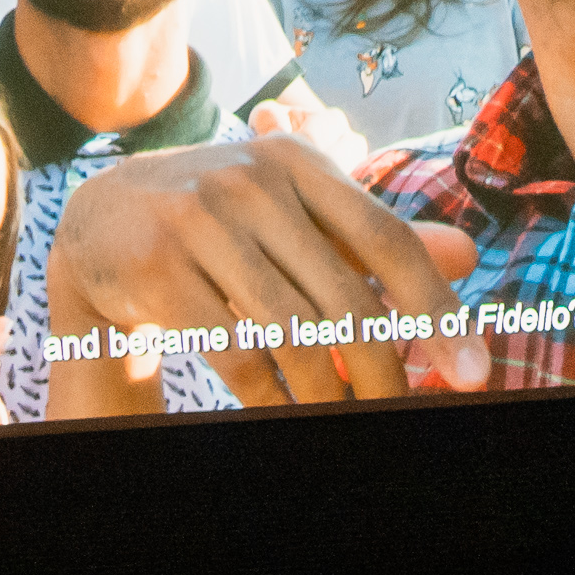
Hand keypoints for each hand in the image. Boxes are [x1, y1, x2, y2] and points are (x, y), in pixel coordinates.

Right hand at [42, 133, 490, 407]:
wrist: (100, 218)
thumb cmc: (224, 222)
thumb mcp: (297, 215)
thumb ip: (373, 240)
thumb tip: (467, 257)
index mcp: (298, 161)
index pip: (388, 241)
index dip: (439, 311)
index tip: (474, 373)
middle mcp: (250, 182)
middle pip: (346, 301)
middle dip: (383, 372)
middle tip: (397, 409)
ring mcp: (196, 221)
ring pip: (294, 335)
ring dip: (326, 393)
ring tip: (340, 413)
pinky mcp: (154, 270)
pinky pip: (238, 354)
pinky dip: (270, 396)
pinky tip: (283, 411)